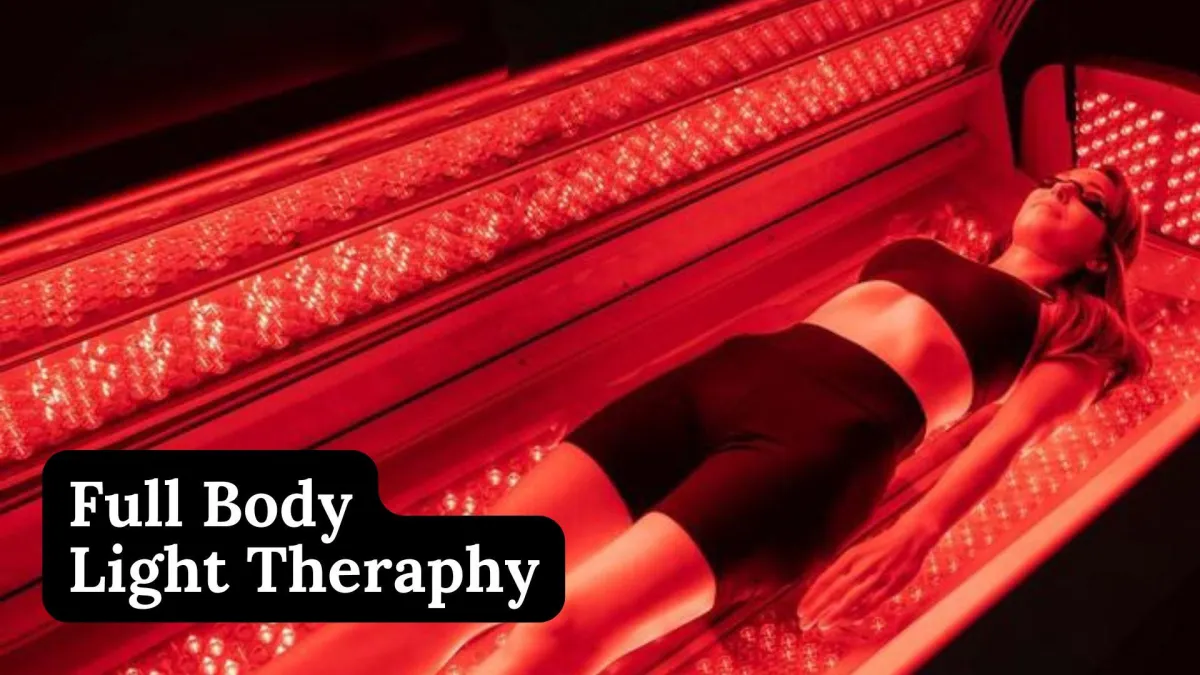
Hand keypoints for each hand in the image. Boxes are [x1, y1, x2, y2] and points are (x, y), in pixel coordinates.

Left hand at [797, 521, 939, 636]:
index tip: (801, 610)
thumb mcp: (858, 552)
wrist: (911, 537)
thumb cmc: (881, 546)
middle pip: (833, 592)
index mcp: (850, 557)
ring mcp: (875, 578)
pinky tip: (847, 621)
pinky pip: (871, 604)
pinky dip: (858, 614)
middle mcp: (860, 567)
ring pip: (850, 600)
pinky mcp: (890, 587)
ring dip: (834, 614)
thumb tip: (826, 586)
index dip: (811, 597)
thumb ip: (844, 569)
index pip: (824, 580)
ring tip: (821, 625)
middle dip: (817, 609)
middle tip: (804, 623)